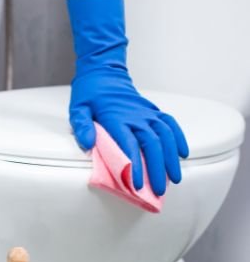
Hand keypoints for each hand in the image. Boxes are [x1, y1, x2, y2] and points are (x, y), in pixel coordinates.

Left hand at [66, 0, 188, 195]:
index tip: (135, 184)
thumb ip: (81, 126)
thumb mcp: (77, 108)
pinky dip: (179, 138)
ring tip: (174, 178)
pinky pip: (170, 124)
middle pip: (152, 144)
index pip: (128, 145)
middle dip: (156, 169)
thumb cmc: (89, 93)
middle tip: (158, 191)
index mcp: (116, 117)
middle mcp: (135, 115)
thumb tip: (88, 143)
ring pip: (165, 135)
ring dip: (171, 158)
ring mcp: (147, 112)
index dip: (133, 165)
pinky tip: (183, 154)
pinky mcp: (153, 110)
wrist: (103, 71)